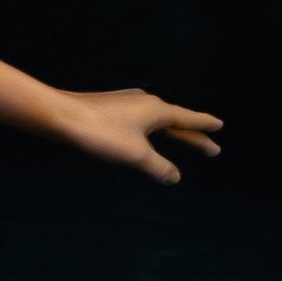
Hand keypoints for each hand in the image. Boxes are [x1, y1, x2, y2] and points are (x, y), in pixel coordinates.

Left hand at [56, 88, 222, 183]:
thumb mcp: (135, 155)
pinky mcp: (110, 108)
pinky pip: (140, 121)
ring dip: (171, 133)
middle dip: (192, 136)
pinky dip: (151, 131)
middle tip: (211, 149)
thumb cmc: (101, 133)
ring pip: (156, 121)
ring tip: (182, 140)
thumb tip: (175, 178)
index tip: (220, 126)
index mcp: (157, 110)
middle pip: (175, 122)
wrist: (61, 115)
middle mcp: (145, 102)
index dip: (204, 126)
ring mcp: (127, 103)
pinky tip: (144, 135)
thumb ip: (158, 167)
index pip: (188, 120)